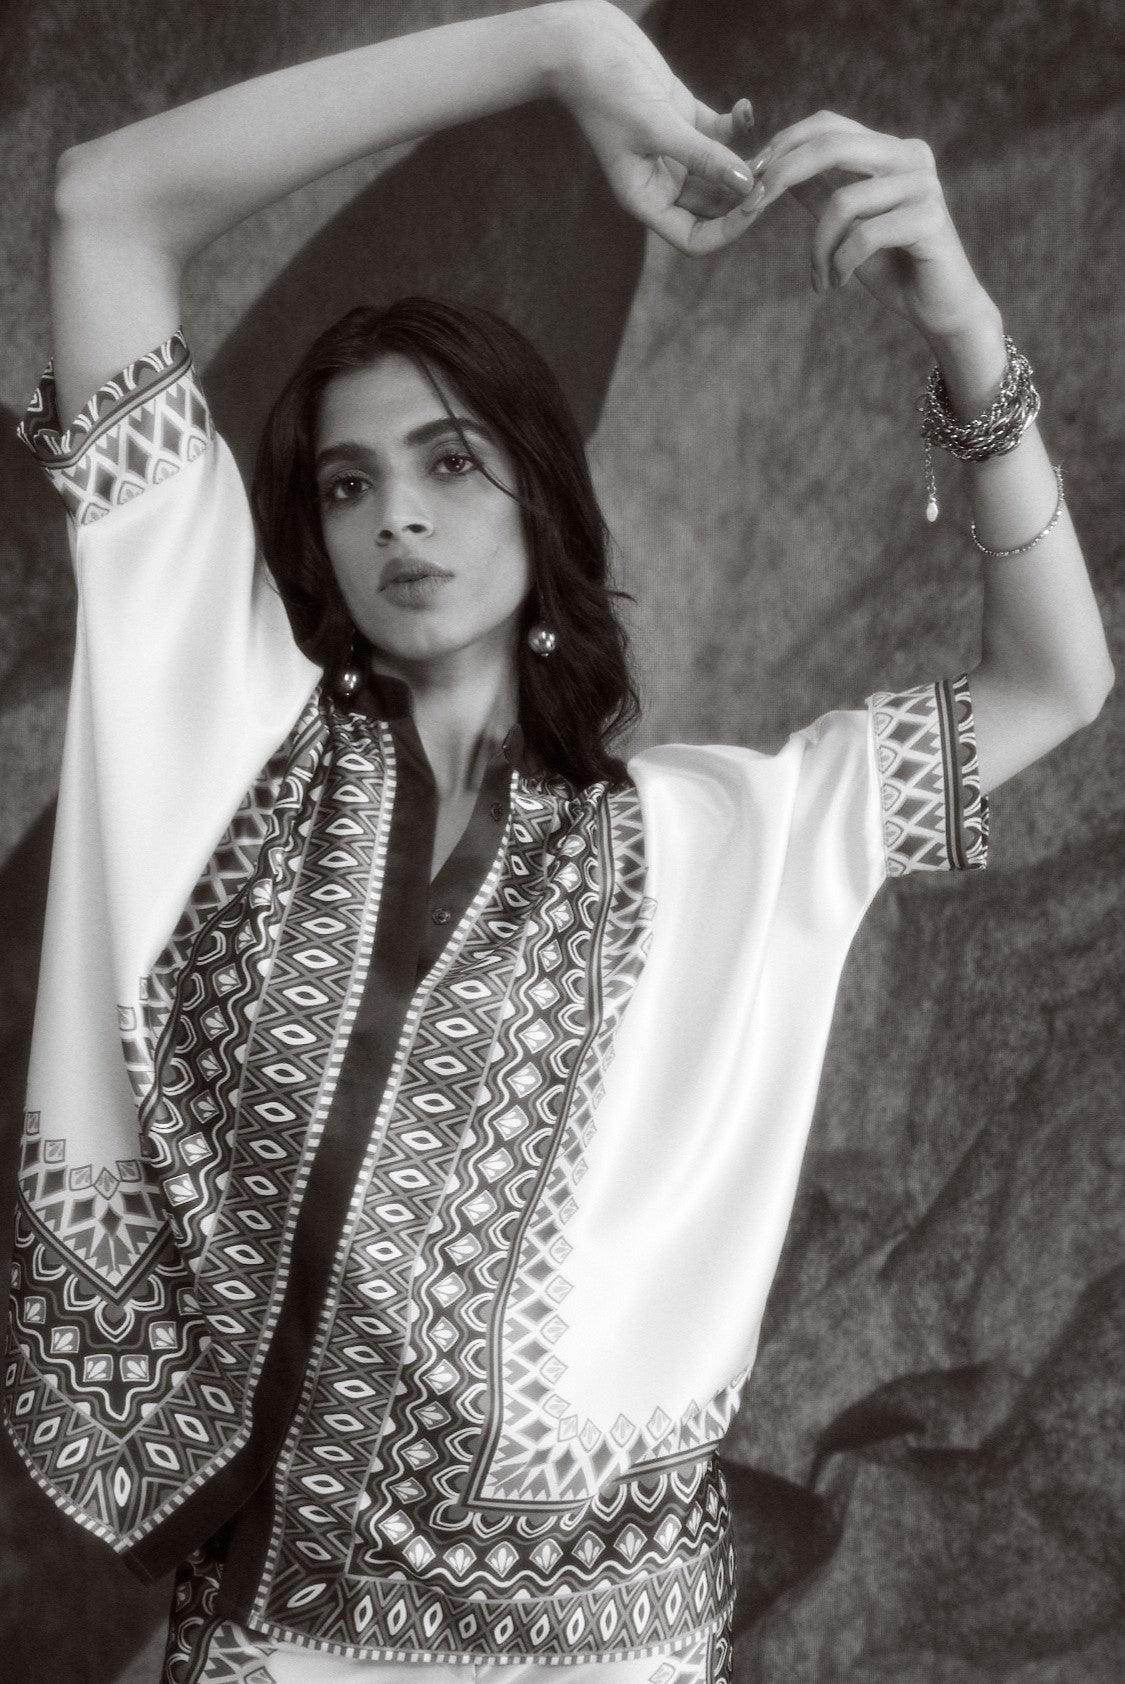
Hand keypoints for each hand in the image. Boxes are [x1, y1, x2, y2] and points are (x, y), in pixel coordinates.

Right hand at [549, 0, 758, 255]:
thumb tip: (746, 184)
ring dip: (746, 163)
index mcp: (646, 199)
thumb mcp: (657, 126)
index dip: (727, 230)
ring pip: (722, 173)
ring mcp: (675, 152)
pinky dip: (737, 126)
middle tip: (772, 173)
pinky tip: (745, 107)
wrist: (581, 44)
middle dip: (743, 195)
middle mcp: (662, 182)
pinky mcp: (684, 120)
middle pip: (715, 209)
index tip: (754, 203)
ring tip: (768, 146)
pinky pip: (720, 135)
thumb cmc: (606, 90)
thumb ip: (703, 157)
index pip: (695, 238)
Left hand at [743, 110, 996, 341]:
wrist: (940, 307)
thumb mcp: (846, 226)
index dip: (785, 144)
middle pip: (832, 146)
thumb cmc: (893, 267)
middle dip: (782, 175)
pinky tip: (838, 285)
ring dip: (818, 248)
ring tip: (820, 278)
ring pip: (843, 202)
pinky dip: (840, 265)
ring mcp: (923, 185)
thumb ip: (818, 195)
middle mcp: (911, 156)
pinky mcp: (929, 219)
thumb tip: (773, 170)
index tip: (751, 176)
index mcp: (891, 150)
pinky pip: (863, 236)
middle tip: (750, 207)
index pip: (830, 126)